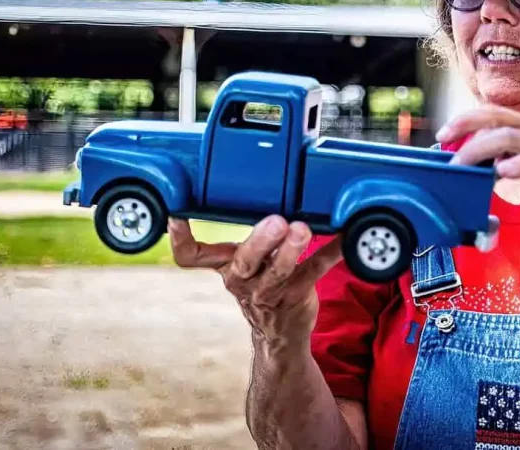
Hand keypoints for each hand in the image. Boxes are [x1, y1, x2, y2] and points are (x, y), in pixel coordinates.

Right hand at [168, 215, 342, 348]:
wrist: (280, 332)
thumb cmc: (261, 283)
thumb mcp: (245, 261)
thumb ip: (248, 233)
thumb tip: (258, 186)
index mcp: (224, 265)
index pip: (192, 256)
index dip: (180, 238)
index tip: (176, 214)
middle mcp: (242, 280)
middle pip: (244, 261)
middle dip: (260, 241)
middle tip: (275, 221)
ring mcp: (269, 292)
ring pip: (278, 272)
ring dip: (291, 250)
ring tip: (302, 230)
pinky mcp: (297, 296)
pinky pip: (314, 272)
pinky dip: (329, 254)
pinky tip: (343, 239)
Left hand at [440, 105, 519, 242]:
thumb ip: (506, 158)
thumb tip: (472, 161)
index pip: (493, 113)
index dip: (465, 119)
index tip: (443, 135)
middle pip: (497, 120)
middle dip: (465, 129)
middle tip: (445, 145)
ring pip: (512, 138)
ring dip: (481, 149)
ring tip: (463, 163)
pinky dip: (519, 165)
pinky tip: (502, 173)